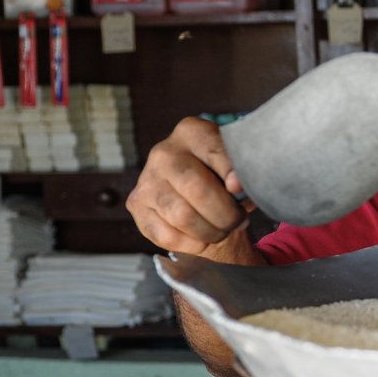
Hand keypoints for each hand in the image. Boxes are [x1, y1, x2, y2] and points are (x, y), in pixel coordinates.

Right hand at [127, 117, 254, 254]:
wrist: (197, 194)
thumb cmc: (223, 177)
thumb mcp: (237, 167)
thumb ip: (241, 172)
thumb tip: (235, 186)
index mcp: (192, 132)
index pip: (214, 152)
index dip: (231, 173)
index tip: (240, 190)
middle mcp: (164, 152)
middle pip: (196, 189)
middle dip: (225, 214)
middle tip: (238, 221)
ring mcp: (146, 179)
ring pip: (182, 216)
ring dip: (211, 232)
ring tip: (223, 230)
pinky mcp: (136, 205)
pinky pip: (166, 235)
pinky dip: (192, 244)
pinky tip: (203, 239)